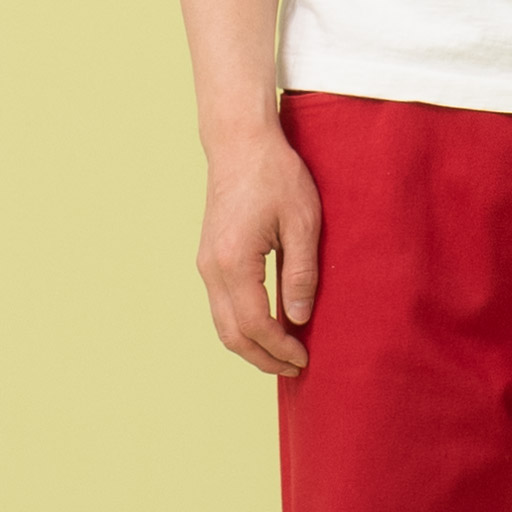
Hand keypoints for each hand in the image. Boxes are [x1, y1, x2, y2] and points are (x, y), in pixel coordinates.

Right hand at [196, 127, 321, 376]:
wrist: (239, 143)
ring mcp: (206, 264)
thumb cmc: (276, 176)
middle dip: (263, 358)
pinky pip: (221, 306)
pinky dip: (241, 326)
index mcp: (235, 262)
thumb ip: (301, 274)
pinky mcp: (209, 258)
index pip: (255, 324)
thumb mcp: (303, 223)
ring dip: (250, 345)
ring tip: (283, 354)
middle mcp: (212, 268)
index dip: (280, 348)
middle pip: (231, 335)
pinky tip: (267, 326)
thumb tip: (298, 318)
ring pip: (222, 324)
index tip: (304, 358)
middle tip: (295, 367)